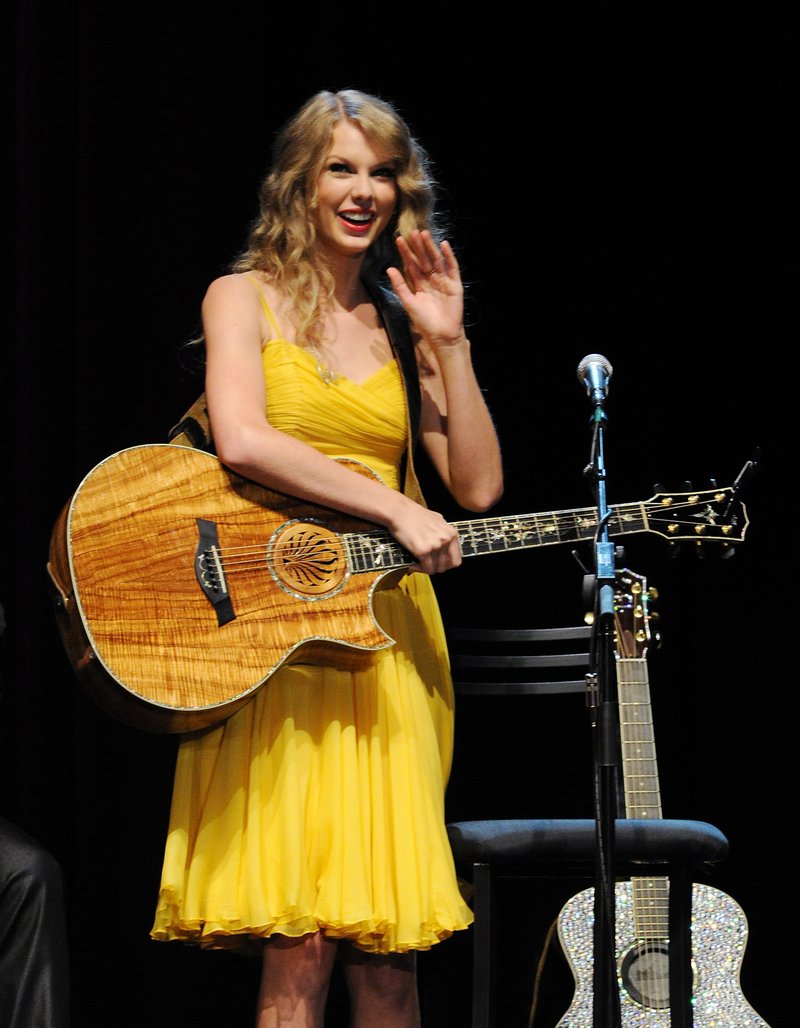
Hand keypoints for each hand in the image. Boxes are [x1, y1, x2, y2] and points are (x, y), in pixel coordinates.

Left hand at [386, 229, 464, 345]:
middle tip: (412, 232)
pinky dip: (449, 257)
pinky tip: (444, 245)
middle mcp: (431, 280)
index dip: (406, 253)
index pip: (412, 265)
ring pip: (436, 260)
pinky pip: (452, 268)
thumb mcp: (409, 303)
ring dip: (431, 247)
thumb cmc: (424, 322)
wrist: (442, 335)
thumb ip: (400, 286)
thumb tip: (389, 268)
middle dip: (418, 247)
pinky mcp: (455, 284)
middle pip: (424, 260)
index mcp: (419, 285)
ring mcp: (443, 281)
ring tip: (424, 234)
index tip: (399, 240)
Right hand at [389, 497, 462, 574]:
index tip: (438, 564)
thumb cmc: (415, 514)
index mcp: (451, 533)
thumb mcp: (437, 520)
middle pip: (446, 566)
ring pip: (435, 569)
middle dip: (435, 568)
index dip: (447, 565)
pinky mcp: (423, 550)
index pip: (456, 560)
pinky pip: (425, 568)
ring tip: (418, 564)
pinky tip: (412, 564)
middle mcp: (446, 540)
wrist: (400, 511)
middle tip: (426, 565)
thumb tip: (445, 545)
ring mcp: (435, 546)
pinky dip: (418, 569)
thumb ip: (443, 533)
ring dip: (426, 569)